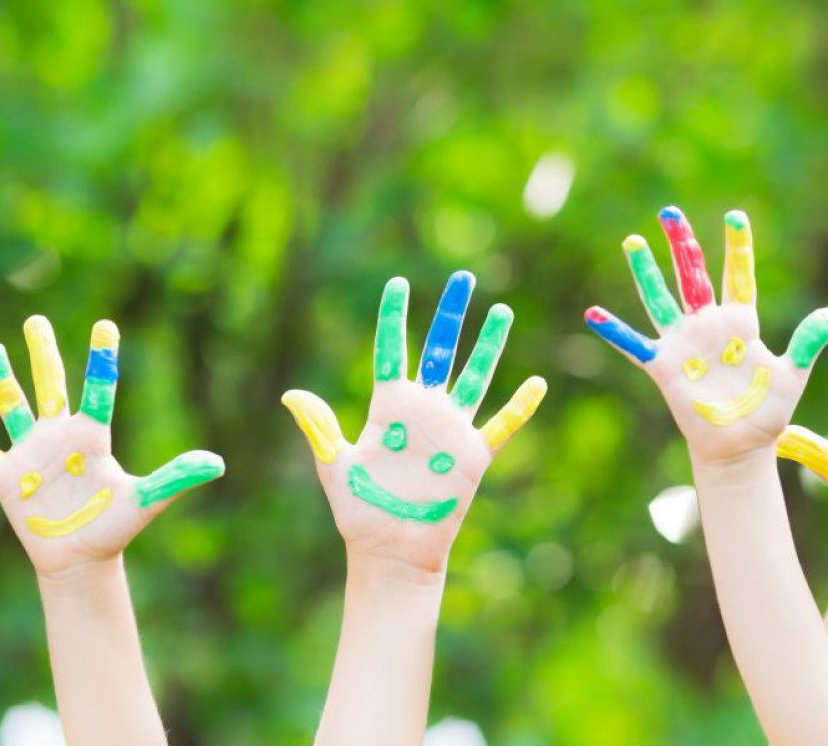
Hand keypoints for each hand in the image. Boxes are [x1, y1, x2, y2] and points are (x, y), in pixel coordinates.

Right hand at [0, 315, 224, 577]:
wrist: (81, 559)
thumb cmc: (114, 529)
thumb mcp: (145, 501)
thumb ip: (175, 478)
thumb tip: (217, 464)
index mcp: (93, 436)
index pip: (98, 388)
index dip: (102, 358)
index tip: (105, 324)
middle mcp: (61, 437)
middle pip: (50, 385)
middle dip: (42, 353)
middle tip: (34, 320)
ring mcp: (31, 454)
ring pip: (13, 407)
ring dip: (2, 380)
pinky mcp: (7, 478)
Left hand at [282, 271, 546, 573]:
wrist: (390, 550)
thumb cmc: (360, 510)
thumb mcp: (334, 466)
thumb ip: (320, 428)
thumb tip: (291, 395)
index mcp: (387, 406)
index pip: (391, 350)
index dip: (393, 317)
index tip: (398, 283)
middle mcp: (422, 410)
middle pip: (438, 350)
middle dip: (450, 314)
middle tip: (463, 278)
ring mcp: (450, 430)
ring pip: (474, 376)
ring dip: (487, 345)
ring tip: (500, 311)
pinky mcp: (473, 456)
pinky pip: (501, 426)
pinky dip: (519, 407)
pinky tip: (536, 383)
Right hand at [584, 206, 827, 463]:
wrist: (741, 447)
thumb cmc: (767, 411)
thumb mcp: (794, 374)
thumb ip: (808, 340)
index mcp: (740, 323)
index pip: (737, 276)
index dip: (737, 248)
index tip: (735, 216)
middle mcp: (708, 326)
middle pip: (692, 276)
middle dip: (682, 244)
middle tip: (669, 212)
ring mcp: (684, 345)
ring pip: (661, 299)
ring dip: (646, 271)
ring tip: (634, 241)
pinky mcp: (664, 368)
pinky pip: (635, 345)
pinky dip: (615, 331)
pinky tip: (594, 313)